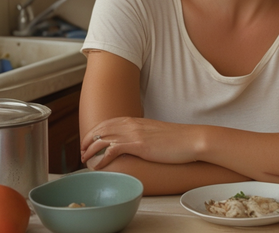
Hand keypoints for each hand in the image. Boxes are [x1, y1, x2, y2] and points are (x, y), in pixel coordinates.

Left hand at [81, 117, 199, 169]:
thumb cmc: (177, 139)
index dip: (95, 130)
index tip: (88, 140)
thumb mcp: (155, 133)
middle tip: (81, 151)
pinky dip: (102, 157)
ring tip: (85, 159)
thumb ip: (143, 134)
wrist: (191, 139)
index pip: (109, 121)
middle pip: (102, 128)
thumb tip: (135, 142)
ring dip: (90, 149)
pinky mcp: (139, 144)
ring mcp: (135, 133)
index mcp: (137, 120)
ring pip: (103, 138)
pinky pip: (112, 149)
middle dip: (88, 139)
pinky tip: (99, 165)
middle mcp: (133, 124)